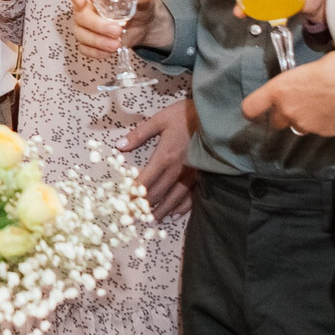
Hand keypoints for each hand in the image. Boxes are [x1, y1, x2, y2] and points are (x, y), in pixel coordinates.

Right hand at [62, 0, 172, 55]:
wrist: (143, 24)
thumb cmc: (137, 4)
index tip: (80, 2)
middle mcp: (84, 4)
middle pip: (79, 15)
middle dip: (98, 25)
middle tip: (117, 31)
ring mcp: (83, 23)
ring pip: (80, 33)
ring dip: (98, 41)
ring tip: (117, 44)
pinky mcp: (87, 40)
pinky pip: (84, 47)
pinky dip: (96, 51)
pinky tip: (110, 51)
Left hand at [116, 99, 196, 219]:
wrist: (216, 116)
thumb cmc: (186, 115)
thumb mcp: (160, 119)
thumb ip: (139, 134)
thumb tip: (119, 145)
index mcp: (165, 157)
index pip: (144, 181)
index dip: (132, 194)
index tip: (123, 204)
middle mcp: (178, 170)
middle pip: (158, 193)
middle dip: (143, 206)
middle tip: (133, 216)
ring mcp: (191, 175)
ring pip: (174, 198)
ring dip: (161, 210)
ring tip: (151, 220)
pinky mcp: (202, 176)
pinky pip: (192, 196)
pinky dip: (182, 207)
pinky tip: (175, 214)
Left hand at [241, 50, 334, 138]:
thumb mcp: (315, 65)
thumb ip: (301, 79)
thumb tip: (304, 83)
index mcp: (281, 89)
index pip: (251, 107)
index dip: (252, 110)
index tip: (256, 110)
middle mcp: (289, 110)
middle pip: (277, 120)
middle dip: (285, 113)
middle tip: (302, 101)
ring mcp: (307, 125)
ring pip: (299, 125)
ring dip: (306, 117)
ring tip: (326, 103)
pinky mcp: (325, 134)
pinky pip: (318, 129)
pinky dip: (324, 122)